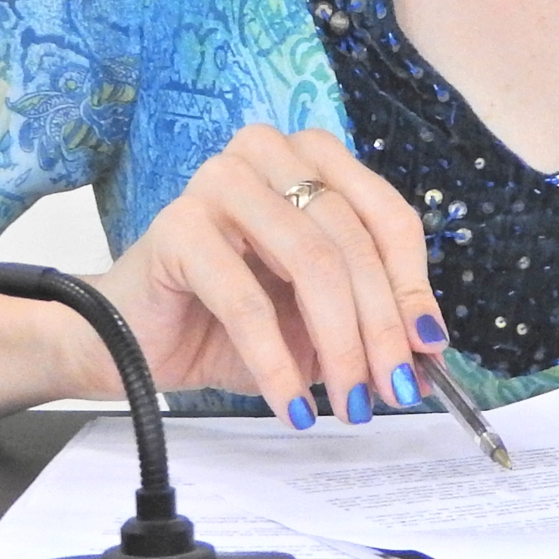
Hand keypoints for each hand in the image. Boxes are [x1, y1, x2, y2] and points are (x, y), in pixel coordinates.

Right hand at [80, 125, 448, 427]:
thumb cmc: (224, 319)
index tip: (427, 347)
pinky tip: (293, 404)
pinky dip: (279, 363)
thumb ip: (370, 323)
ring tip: (348, 404)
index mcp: (311, 159)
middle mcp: (269, 154)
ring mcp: (220, 181)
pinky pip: (248, 302)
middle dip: (380, 328)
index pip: (387, 216)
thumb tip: (429, 354)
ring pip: (312, 263)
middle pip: (352, 241)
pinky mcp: (179, 226)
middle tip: (391, 389)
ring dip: (340, 345)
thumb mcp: (314, 319)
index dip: (413, 286)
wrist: (129, 336)